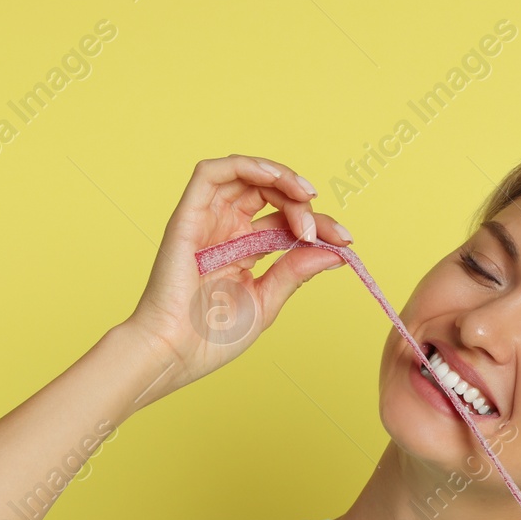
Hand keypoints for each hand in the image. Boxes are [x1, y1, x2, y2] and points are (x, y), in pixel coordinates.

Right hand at [116, 153, 352, 393]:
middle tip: (320, 229)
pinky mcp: (188, 216)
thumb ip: (295, 272)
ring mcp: (207, 221)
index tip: (345, 242)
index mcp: (244, 251)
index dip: (318, 225)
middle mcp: (225, 231)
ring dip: (279, 177)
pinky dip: (245, 165)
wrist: (175, 353)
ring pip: (244, 175)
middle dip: (302, 203)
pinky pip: (211, 173)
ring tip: (304, 195)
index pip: (285, 222)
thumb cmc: (212, 336)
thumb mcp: (266, 301)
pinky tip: (275, 178)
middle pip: (269, 194)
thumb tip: (334, 252)